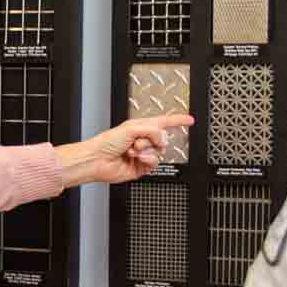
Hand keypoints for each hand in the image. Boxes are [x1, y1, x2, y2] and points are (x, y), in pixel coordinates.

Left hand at [55, 113, 193, 186]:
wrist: (97, 160)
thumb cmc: (106, 142)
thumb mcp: (131, 128)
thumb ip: (152, 130)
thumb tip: (163, 138)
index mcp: (140, 127)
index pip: (164, 122)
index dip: (177, 120)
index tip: (189, 120)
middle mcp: (142, 140)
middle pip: (162, 139)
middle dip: (152, 140)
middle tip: (138, 142)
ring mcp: (142, 154)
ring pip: (159, 152)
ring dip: (146, 151)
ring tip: (133, 151)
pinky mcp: (141, 167)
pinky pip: (154, 163)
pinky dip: (147, 160)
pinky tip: (136, 159)